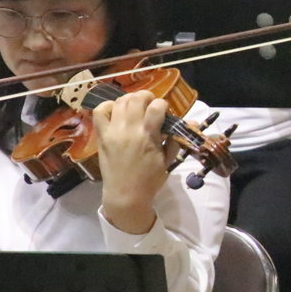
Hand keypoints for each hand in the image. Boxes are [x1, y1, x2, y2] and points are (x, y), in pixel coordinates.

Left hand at [92, 90, 173, 233]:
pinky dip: (108, 106)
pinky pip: (100, 112)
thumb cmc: (150, 179)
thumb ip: (176, 139)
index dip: (163, 105)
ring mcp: (113, 132)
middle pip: (136, 99)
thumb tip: (190, 123)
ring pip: (119, 102)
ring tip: (135, 108)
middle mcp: (129, 130)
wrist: (125, 194)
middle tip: (150, 105)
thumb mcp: (169, 160)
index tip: (164, 112)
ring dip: (130, 100)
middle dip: (147, 97)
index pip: (156, 107)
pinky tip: (116, 111)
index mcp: (148, 136)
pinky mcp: (102, 136)